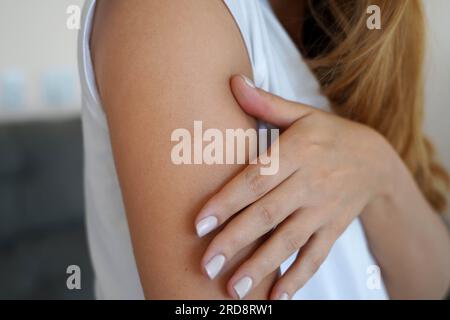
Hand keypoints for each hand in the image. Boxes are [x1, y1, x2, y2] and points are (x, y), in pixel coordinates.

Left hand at [195, 75, 395, 299]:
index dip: (227, 201)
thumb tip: (232, 81)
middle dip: (236, 241)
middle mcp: (311, 182)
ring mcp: (324, 209)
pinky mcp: (334, 228)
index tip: (199, 223)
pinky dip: (297, 278)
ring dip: (262, 266)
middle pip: (268, 215)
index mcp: (298, 152)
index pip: (257, 179)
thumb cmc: (328, 134)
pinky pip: (316, 255)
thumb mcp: (302, 114)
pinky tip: (276, 297)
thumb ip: (266, 104)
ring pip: (290, 241)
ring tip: (234, 289)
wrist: (375, 159)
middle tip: (206, 265)